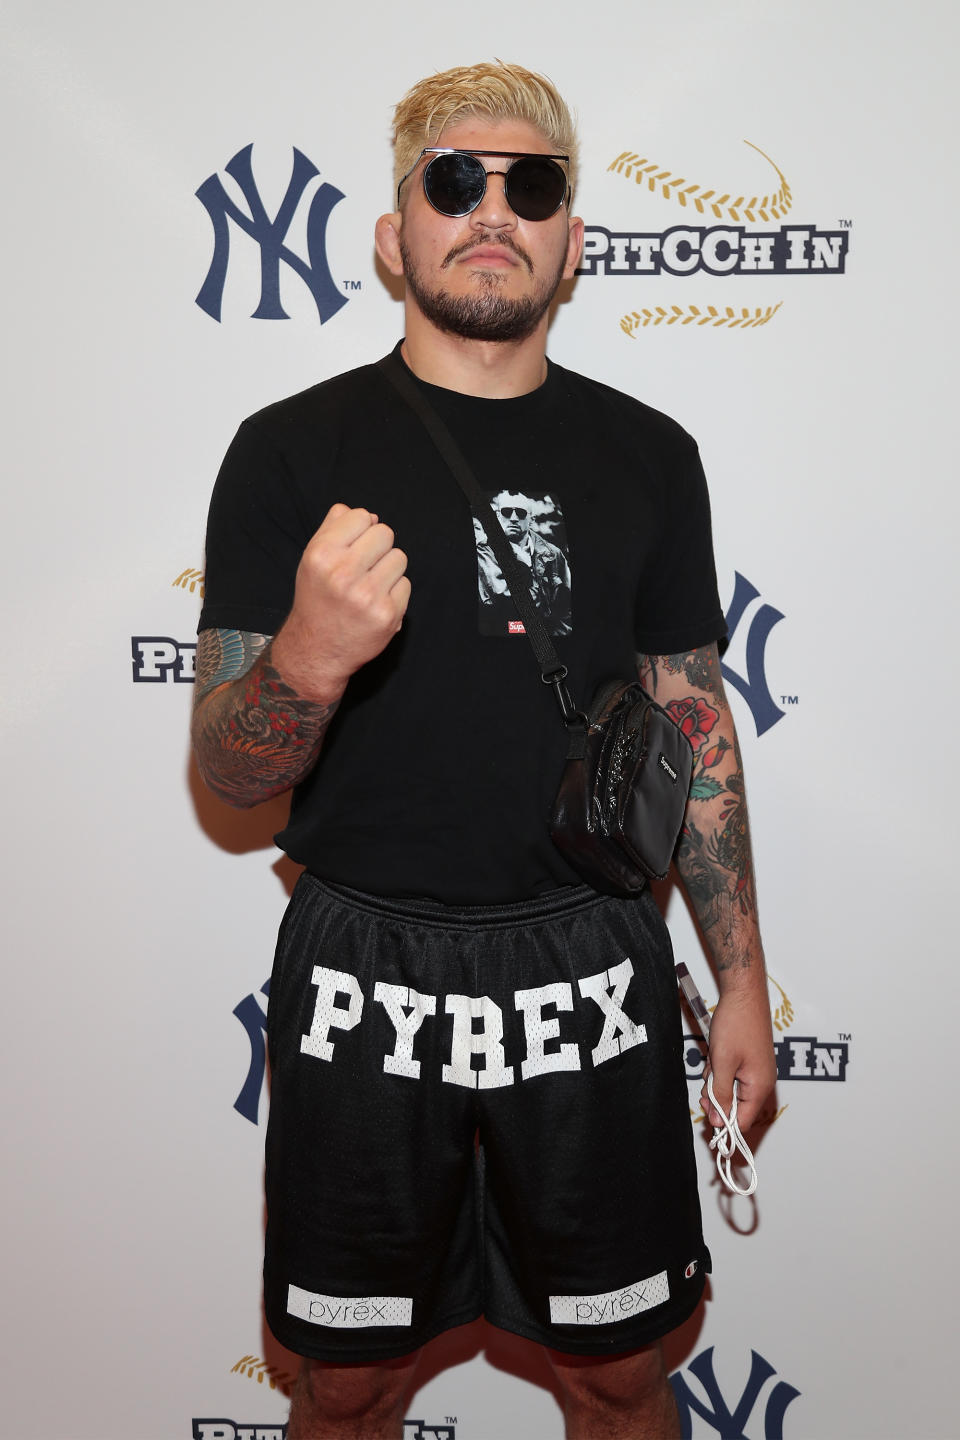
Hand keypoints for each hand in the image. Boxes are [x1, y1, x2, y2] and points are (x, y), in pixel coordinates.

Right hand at [271, 503, 410, 701]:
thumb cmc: (317, 599)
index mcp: (322, 554)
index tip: (353, 546)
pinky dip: (394, 592)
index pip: (362, 516)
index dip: (361, 529)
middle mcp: (343, 573)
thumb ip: (335, 528)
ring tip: (369, 586)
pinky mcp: (387, 614)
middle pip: (385, 533)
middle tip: (363, 567)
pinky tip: (376, 603)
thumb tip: (369, 515)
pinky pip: (405, 584)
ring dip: (388, 569)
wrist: (317, 649)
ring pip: (399, 557)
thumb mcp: (312, 559)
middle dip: (377, 547)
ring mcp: (367, 595)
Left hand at [700, 987, 776, 1132]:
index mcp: (759, 1087)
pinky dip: (721, 1069)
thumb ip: (720, 1094)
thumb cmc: (736, 1025)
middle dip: (717, 1097)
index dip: (724, 1124)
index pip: (743, 1122)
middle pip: (735, 1106)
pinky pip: (732, 1075)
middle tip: (707, 1081)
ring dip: (717, 1080)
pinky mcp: (750, 1061)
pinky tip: (717, 1054)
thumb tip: (717, 1121)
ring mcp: (756, 1071)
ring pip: (731, 1089)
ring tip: (713, 1061)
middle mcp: (762, 1082)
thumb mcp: (722, 1063)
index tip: (707, 1116)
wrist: (743, 995)